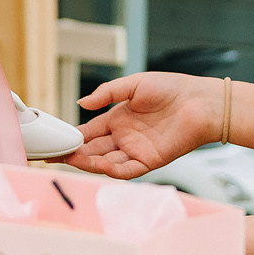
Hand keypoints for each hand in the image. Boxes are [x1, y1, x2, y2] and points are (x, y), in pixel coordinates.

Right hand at [65, 72, 224, 179]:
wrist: (200, 101)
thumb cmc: (172, 89)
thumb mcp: (134, 84)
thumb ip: (107, 93)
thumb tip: (81, 104)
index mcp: (118, 119)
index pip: (89, 132)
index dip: (71, 138)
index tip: (53, 142)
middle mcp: (124, 137)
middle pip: (93, 150)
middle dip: (73, 153)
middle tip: (53, 156)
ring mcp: (136, 151)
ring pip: (106, 162)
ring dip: (88, 163)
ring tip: (71, 159)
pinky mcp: (150, 161)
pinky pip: (127, 170)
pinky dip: (113, 170)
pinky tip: (100, 164)